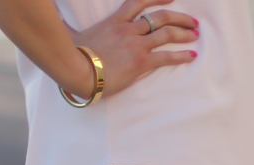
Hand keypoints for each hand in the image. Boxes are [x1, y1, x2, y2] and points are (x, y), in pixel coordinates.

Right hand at [66, 0, 197, 99]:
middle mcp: (128, 29)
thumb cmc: (74, 55)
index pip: (138, 2)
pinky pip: (167, 56)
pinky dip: (182, 55)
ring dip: (184, 33)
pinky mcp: (141, 62)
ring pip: (166, 33)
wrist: (77, 70)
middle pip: (159, 16)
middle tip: (192, 21)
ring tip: (194, 35)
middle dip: (179, 17)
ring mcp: (135, 45)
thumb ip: (73, 27)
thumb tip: (59, 20)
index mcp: (114, 21)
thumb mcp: (75, 35)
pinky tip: (192, 55)